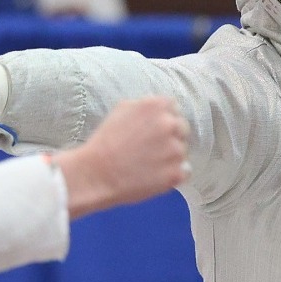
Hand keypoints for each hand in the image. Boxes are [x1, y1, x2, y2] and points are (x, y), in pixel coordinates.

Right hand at [52, 96, 190, 218]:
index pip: (173, 109)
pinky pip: (184, 171)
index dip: (163, 120)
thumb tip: (159, 108)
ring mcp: (176, 150)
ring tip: (148, 164)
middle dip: (170, 137)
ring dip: (170, 156)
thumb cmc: (105, 142)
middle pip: (182, 129)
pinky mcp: (176, 172)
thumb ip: (145, 106)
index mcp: (157, 106)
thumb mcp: (122, 110)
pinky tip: (155, 175)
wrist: (96, 173)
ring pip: (182, 151)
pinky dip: (173, 174)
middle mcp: (170, 125)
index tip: (153, 131)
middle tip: (151, 149)